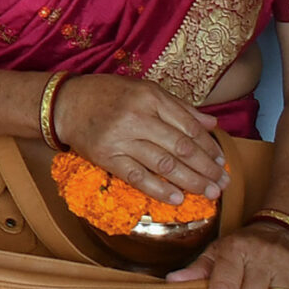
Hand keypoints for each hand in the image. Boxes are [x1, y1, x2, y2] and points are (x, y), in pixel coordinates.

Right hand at [52, 74, 225, 201]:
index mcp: (150, 97)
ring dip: (190, 181)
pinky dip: (159, 190)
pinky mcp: (107, 157)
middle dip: (205, 168)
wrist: (66, 103)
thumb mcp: (144, 89)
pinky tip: (177, 198)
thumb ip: (179, 107)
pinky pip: (138, 177)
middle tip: (222, 183)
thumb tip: (211, 124)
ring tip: (208, 193)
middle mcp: (138, 116)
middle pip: (181, 147)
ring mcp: (121, 138)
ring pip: (164, 164)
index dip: (209, 147)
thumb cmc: (108, 94)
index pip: (188, 126)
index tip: (221, 161)